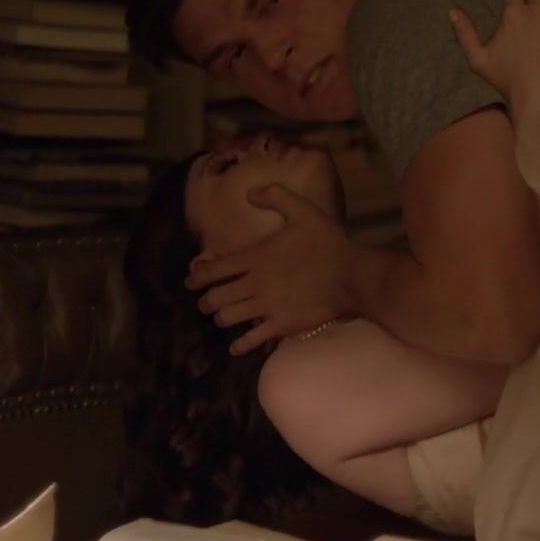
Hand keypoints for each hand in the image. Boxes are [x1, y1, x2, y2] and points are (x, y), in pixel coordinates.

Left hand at [184, 183, 349, 354]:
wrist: (349, 276)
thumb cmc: (327, 243)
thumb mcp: (303, 210)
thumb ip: (275, 196)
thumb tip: (250, 193)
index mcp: (255, 257)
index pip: (214, 269)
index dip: (197, 277)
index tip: (189, 282)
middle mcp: (254, 284)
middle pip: (215, 298)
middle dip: (205, 302)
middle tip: (205, 303)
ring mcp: (266, 307)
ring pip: (228, 319)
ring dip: (222, 319)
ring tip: (222, 319)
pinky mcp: (281, 325)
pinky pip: (252, 340)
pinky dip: (240, 345)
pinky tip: (237, 347)